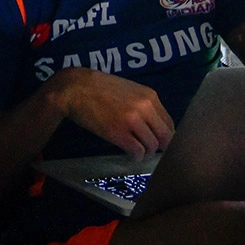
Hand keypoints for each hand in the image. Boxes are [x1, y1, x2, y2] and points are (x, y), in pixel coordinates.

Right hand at [56, 68, 173, 159]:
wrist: (75, 88)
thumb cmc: (100, 88)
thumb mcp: (129, 90)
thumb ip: (144, 104)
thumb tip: (154, 125)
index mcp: (150, 96)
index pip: (169, 123)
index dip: (166, 136)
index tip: (160, 142)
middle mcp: (145, 108)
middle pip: (165, 136)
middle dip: (160, 147)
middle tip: (151, 150)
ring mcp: (132, 121)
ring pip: (151, 146)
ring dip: (146, 152)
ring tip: (137, 151)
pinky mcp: (119, 133)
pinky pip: (137, 151)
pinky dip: (136, 156)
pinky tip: (130, 154)